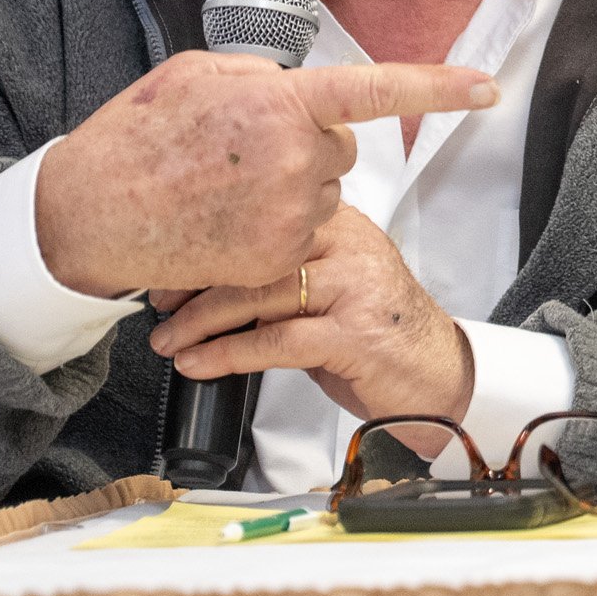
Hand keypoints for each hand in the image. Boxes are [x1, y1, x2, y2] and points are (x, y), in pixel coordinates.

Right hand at [34, 53, 495, 297]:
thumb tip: (298, 89)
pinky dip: (271, 232)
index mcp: (281, 102)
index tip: (486, 87)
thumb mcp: (196, 75)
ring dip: (288, 192)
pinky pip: (300, 236)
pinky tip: (223, 224)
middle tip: (239, 153)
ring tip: (220, 190)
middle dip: (306, 147)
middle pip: (340, 149)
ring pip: (321, 195)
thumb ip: (262, 77)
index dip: (438, 87)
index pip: (377, 89)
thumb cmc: (138, 137)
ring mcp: (289, 212)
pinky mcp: (277, 258)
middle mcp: (296, 156)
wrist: (89, 213)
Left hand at [149, 206, 473, 430]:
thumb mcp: (329, 290)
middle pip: (255, 250)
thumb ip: (282, 276)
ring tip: (169, 340)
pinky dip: (229, 354)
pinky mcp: (356, 335)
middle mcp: (350, 246)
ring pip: (261, 292)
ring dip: (202, 321)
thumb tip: (202, 284)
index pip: (262, 219)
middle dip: (195, 282)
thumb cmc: (378, 335)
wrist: (438, 376)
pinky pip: (278, 339)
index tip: (166, 265)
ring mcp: (355, 288)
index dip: (206, 241)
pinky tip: (200, 363)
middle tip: (158, 306)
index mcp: (341, 225)